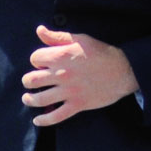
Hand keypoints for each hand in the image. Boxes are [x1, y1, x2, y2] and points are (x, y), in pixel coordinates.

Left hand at [21, 25, 138, 126]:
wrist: (122, 70)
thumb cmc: (100, 52)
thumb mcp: (79, 39)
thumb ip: (57, 36)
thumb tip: (39, 30)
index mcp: (61, 56)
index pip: (35, 58)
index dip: (36, 59)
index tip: (41, 63)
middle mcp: (61, 74)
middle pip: (32, 80)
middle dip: (28, 80)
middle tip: (30, 81)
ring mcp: (69, 91)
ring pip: (40, 99)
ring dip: (30, 99)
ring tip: (28, 98)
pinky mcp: (77, 105)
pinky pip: (56, 116)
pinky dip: (44, 120)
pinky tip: (37, 120)